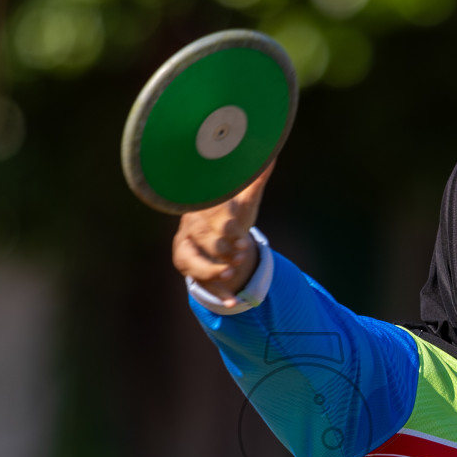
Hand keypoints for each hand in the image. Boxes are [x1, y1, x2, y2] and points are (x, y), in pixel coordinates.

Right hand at [171, 165, 272, 305]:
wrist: (213, 232)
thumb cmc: (232, 213)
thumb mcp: (245, 199)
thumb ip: (256, 179)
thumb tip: (271, 153)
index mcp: (205, 205)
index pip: (212, 215)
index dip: (227, 226)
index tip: (242, 234)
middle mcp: (191, 225)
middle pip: (202, 239)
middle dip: (222, 249)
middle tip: (240, 254)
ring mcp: (185, 246)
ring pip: (194, 262)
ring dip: (213, 271)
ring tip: (231, 273)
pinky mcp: (185, 264)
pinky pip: (198, 282)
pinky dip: (218, 293)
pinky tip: (234, 303)